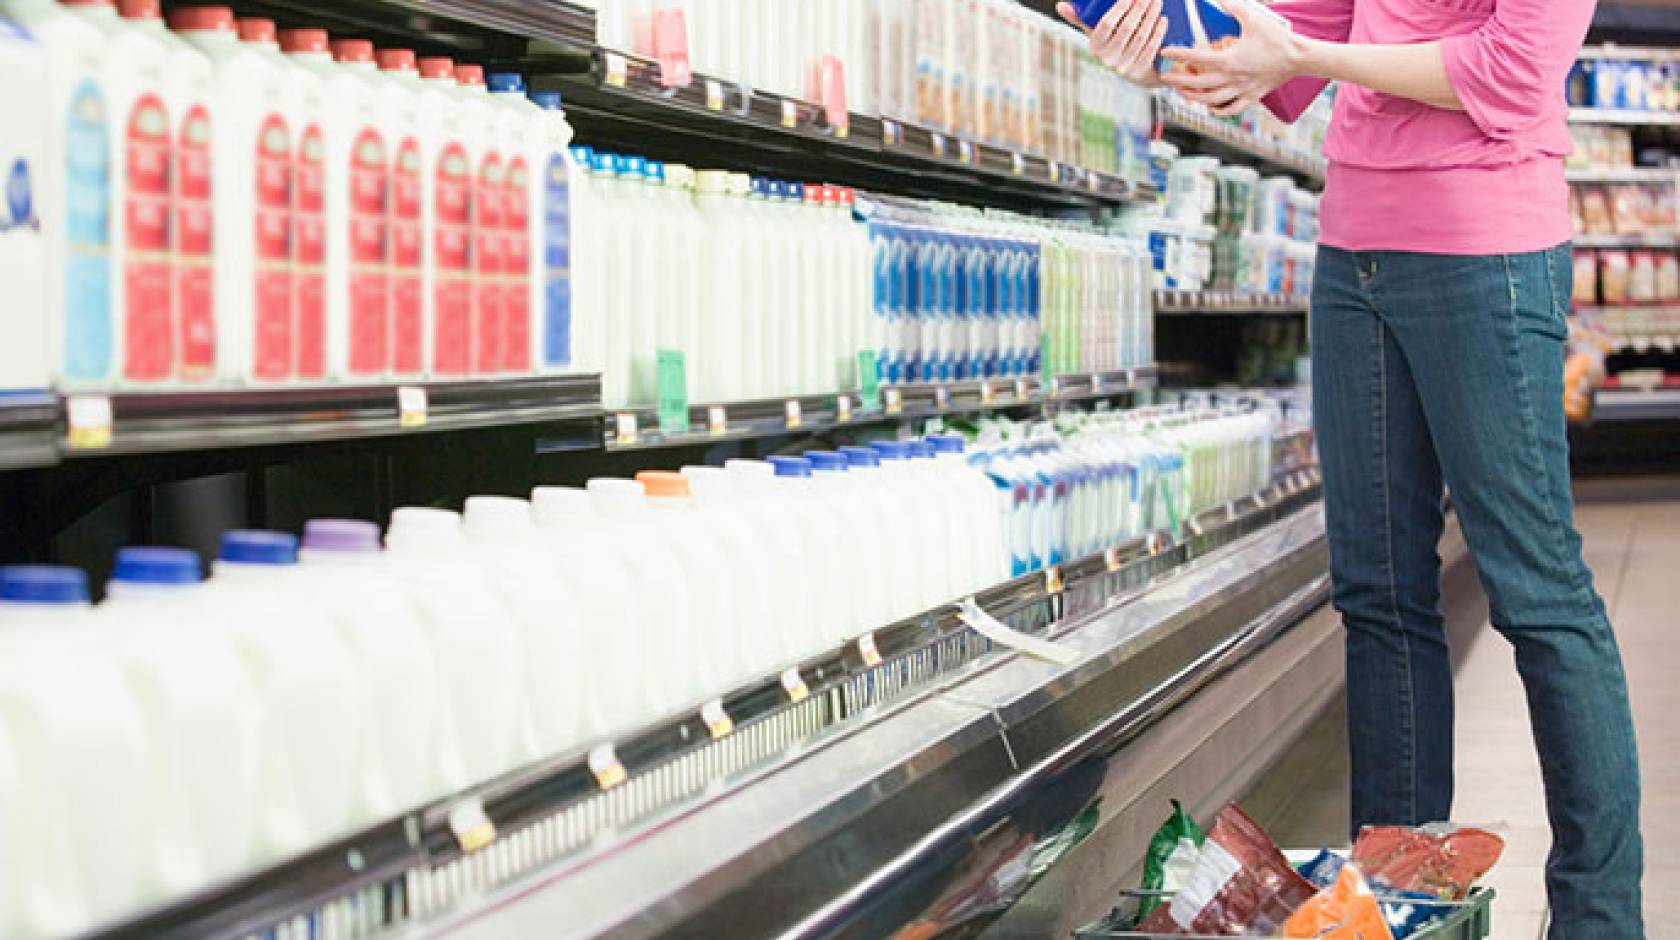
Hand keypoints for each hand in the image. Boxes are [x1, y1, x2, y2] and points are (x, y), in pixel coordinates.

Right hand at [1057, 0, 1168, 89]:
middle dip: (1139, 9)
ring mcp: (1124, 67)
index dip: (1120, 8)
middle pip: (1126, 29)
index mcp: (1094, 47)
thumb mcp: (1097, 34)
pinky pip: (1150, 49)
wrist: (1134, 72)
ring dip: (1151, 17)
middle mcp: (1107, 59)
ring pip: (1140, 37)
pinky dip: (1158, 33)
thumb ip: (1080, 19)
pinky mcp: (1140, 72)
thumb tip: (1060, 5)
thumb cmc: (1113, 45)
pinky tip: (1163, 20)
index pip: (1106, 24)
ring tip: (1157, 3)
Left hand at [1159, 0, 1304, 115]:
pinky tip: (1210, 105)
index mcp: (1229, 60)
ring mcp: (1241, 90)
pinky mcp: (1252, 97)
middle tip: (1166, 77)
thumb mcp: (1254, 19)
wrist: (1300, 58)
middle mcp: (1232, 78)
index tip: (1165, 52)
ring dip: (1193, 97)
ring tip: (1183, 92)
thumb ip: (1235, 8)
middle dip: (1179, 81)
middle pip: (1198, 84)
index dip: (1178, 54)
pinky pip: (1231, 109)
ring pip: (1210, 100)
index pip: (1196, 58)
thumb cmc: (1278, 38)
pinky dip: (1218, 109)